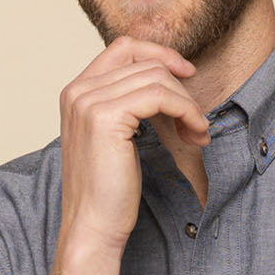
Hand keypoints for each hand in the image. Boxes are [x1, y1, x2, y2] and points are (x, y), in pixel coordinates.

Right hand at [58, 36, 208, 254]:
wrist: (93, 226)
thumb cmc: (109, 190)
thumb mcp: (116, 137)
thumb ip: (128, 104)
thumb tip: (167, 80)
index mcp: (76, 92)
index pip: (123, 48)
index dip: (160, 54)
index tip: (187, 74)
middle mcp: (77, 90)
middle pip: (146, 63)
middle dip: (181, 90)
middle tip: (197, 123)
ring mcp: (88, 101)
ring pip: (157, 78)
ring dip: (188, 105)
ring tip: (197, 133)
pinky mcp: (106, 117)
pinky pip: (160, 96)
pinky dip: (186, 111)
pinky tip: (193, 134)